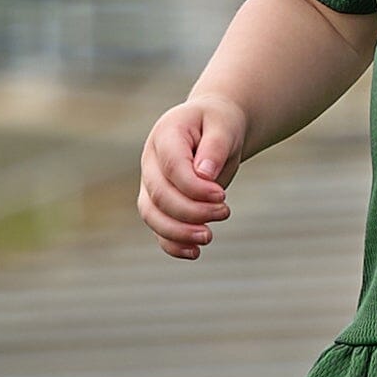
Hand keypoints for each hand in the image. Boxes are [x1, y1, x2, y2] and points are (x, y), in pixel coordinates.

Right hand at [137, 94, 246, 259]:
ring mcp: (151, 183)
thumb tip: (205, 175)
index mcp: (166, 135)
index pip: (172, 167)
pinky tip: (195, 252)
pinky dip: (172, 245)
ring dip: (179, 232)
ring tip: (208, 237)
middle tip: (225, 212)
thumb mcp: (224, 126)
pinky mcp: (159, 203)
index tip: (221, 196)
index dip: (195, 187)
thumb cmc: (220, 124)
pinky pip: (158, 228)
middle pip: (160, 195)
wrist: (214, 128)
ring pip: (152, 215)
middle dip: (192, 211)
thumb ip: (215, 148)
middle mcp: (151, 161)